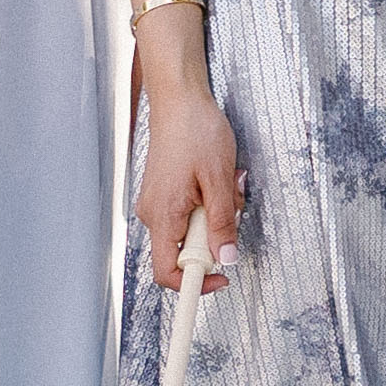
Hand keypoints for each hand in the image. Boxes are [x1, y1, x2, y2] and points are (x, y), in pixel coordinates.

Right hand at [129, 62, 246, 280]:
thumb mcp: (219, 180)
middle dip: (216, 236)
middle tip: (231, 207)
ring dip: (215, 216)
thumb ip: (222, 223)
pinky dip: (208, 204)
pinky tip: (217, 180)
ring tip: (226, 184)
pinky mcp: (165, 194)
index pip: (167, 272)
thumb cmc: (196, 132)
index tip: (222, 279)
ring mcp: (158, 204)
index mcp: (163, 216)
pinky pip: (189, 213)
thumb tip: (225, 258)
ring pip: (191, 230)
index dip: (195, 284)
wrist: (180, 101)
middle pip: (185, 251)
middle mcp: (153, 215)